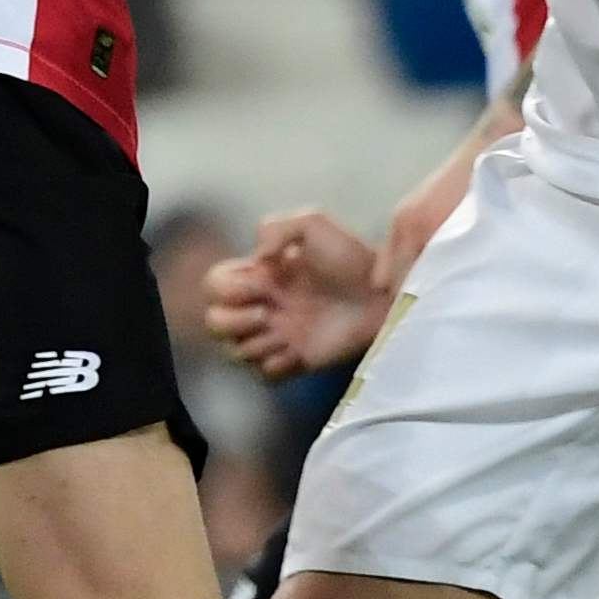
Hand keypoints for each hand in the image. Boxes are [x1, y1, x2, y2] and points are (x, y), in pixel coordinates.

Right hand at [202, 206, 390, 377]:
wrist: (384, 293)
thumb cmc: (350, 256)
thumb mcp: (311, 223)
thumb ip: (274, 228)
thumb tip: (257, 261)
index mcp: (260, 276)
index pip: (214, 285)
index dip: (228, 287)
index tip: (264, 281)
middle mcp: (262, 307)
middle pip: (214, 323)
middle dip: (232, 319)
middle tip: (268, 312)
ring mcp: (279, 337)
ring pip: (236, 352)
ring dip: (253, 342)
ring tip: (283, 332)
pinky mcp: (297, 362)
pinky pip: (265, 375)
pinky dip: (274, 365)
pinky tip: (296, 352)